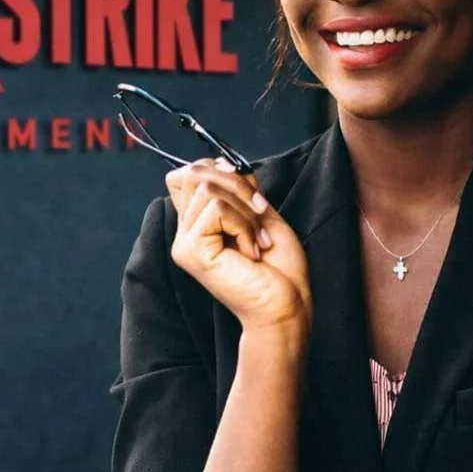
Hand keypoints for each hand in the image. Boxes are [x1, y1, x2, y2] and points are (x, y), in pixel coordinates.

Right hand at [165, 158, 310, 332]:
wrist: (287, 307)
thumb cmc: (280, 270)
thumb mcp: (261, 214)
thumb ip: (239, 189)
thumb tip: (224, 164)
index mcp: (198, 223)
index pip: (189, 174)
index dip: (219, 171)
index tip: (250, 197)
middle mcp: (185, 232)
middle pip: (195, 173)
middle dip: (238, 185)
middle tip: (260, 217)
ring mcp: (185, 243)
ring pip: (208, 188)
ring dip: (246, 210)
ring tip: (257, 240)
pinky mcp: (191, 252)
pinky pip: (217, 208)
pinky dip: (244, 224)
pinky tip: (251, 252)